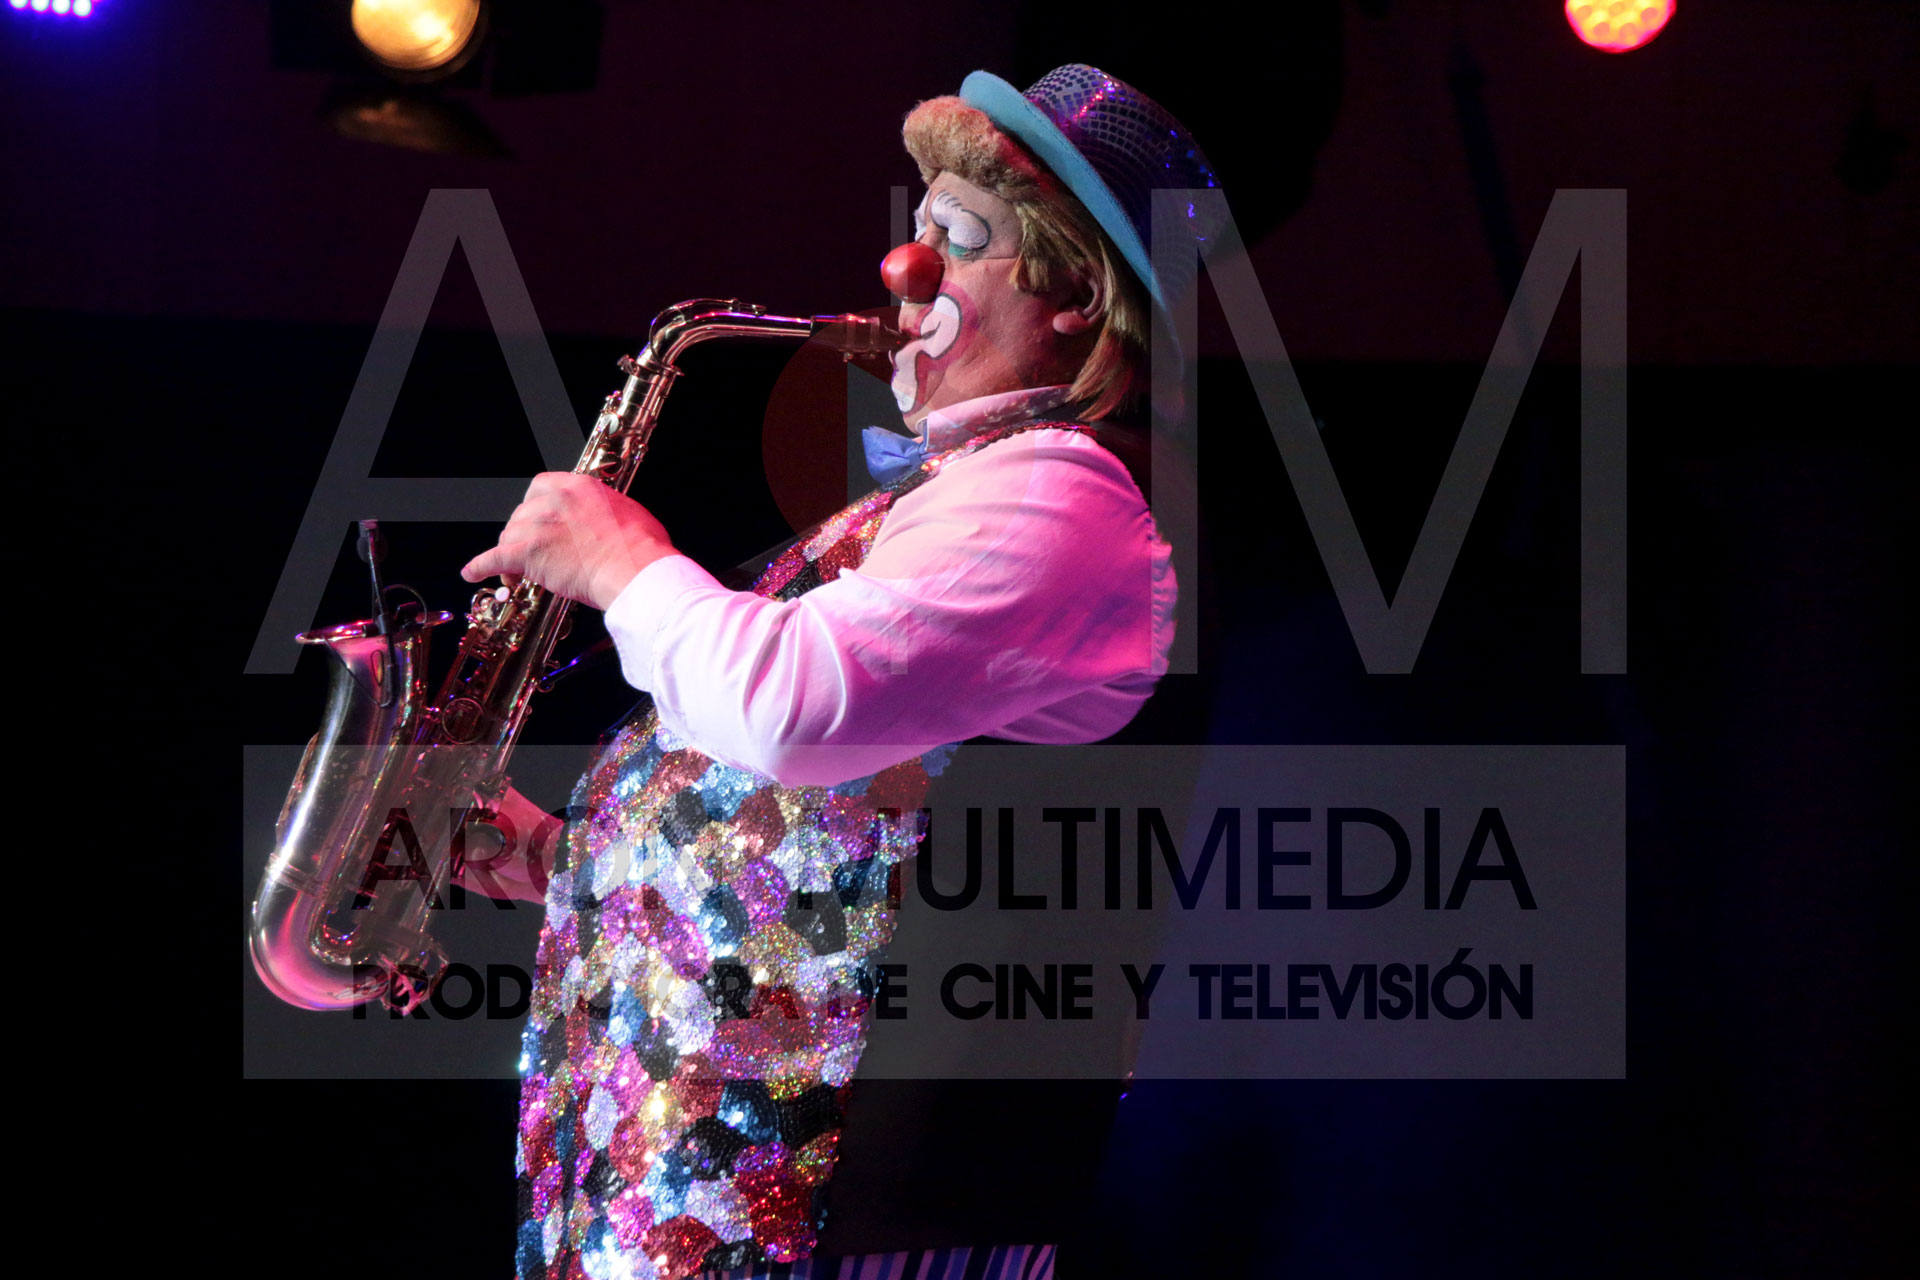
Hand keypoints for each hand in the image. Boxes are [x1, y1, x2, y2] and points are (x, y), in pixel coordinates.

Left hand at [462, 472, 675, 610]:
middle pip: (521, 514)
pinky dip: (481, 566)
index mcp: (577, 486)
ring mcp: (539, 525)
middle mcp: (553, 500)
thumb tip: (607, 519)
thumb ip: (606, 510)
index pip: (540, 488)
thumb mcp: (627, 512)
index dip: (535, 508)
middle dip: (524, 535)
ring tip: (517, 575)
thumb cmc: (640, 548)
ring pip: (509, 536)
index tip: (537, 521)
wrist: (635, 570)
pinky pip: (495, 558)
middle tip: (532, 553)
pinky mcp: (529, 552)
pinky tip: (472, 573)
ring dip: (511, 555)